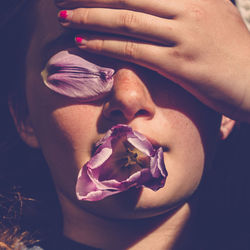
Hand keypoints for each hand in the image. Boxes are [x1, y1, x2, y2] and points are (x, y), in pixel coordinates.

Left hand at [56, 0, 249, 121]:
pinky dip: (106, 46)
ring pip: (127, 22)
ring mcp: (184, 37)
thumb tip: (155, 4)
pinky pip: (134, 51)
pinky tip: (86, 44)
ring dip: (91, 20)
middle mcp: (189, 9)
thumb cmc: (232, 52)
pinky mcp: (179, 65)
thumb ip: (185, 5)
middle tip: (67, 1)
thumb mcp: (213, 17)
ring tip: (66, 19)